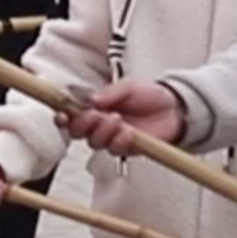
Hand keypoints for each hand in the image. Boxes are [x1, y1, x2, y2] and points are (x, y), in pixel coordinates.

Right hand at [63, 78, 184, 155]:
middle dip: (82, 125)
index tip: (63, 115)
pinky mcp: (125, 149)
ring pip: (94, 143)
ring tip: (117, 119)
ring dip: (102, 132)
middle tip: (95, 115)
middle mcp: (98, 124)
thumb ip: (110, 93)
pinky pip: (114, 150)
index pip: (69, 115)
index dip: (62, 117)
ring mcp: (111, 138)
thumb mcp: (128, 86)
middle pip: (76, 132)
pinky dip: (119, 141)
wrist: (174, 109)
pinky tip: (129, 132)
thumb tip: (91, 99)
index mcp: (93, 107)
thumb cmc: (149, 95)